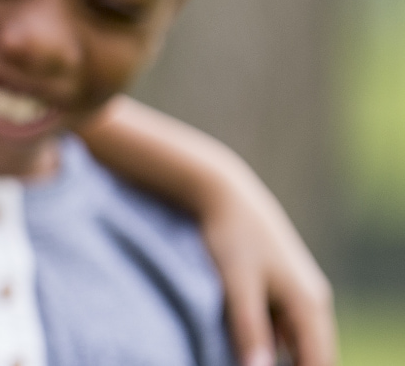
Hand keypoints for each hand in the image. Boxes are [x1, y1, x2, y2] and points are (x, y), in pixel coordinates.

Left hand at [203, 201, 336, 365]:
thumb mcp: (237, 285)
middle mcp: (312, 302)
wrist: (227, 197)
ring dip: (278, 356)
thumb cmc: (233, 237)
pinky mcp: (280, 292)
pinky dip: (267, 342)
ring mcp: (298, 297)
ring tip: (250, 356)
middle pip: (311, 354)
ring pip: (294, 342)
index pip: (319, 360)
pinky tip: (246, 347)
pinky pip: (280, 328)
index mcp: (309, 304)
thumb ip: (249, 328)